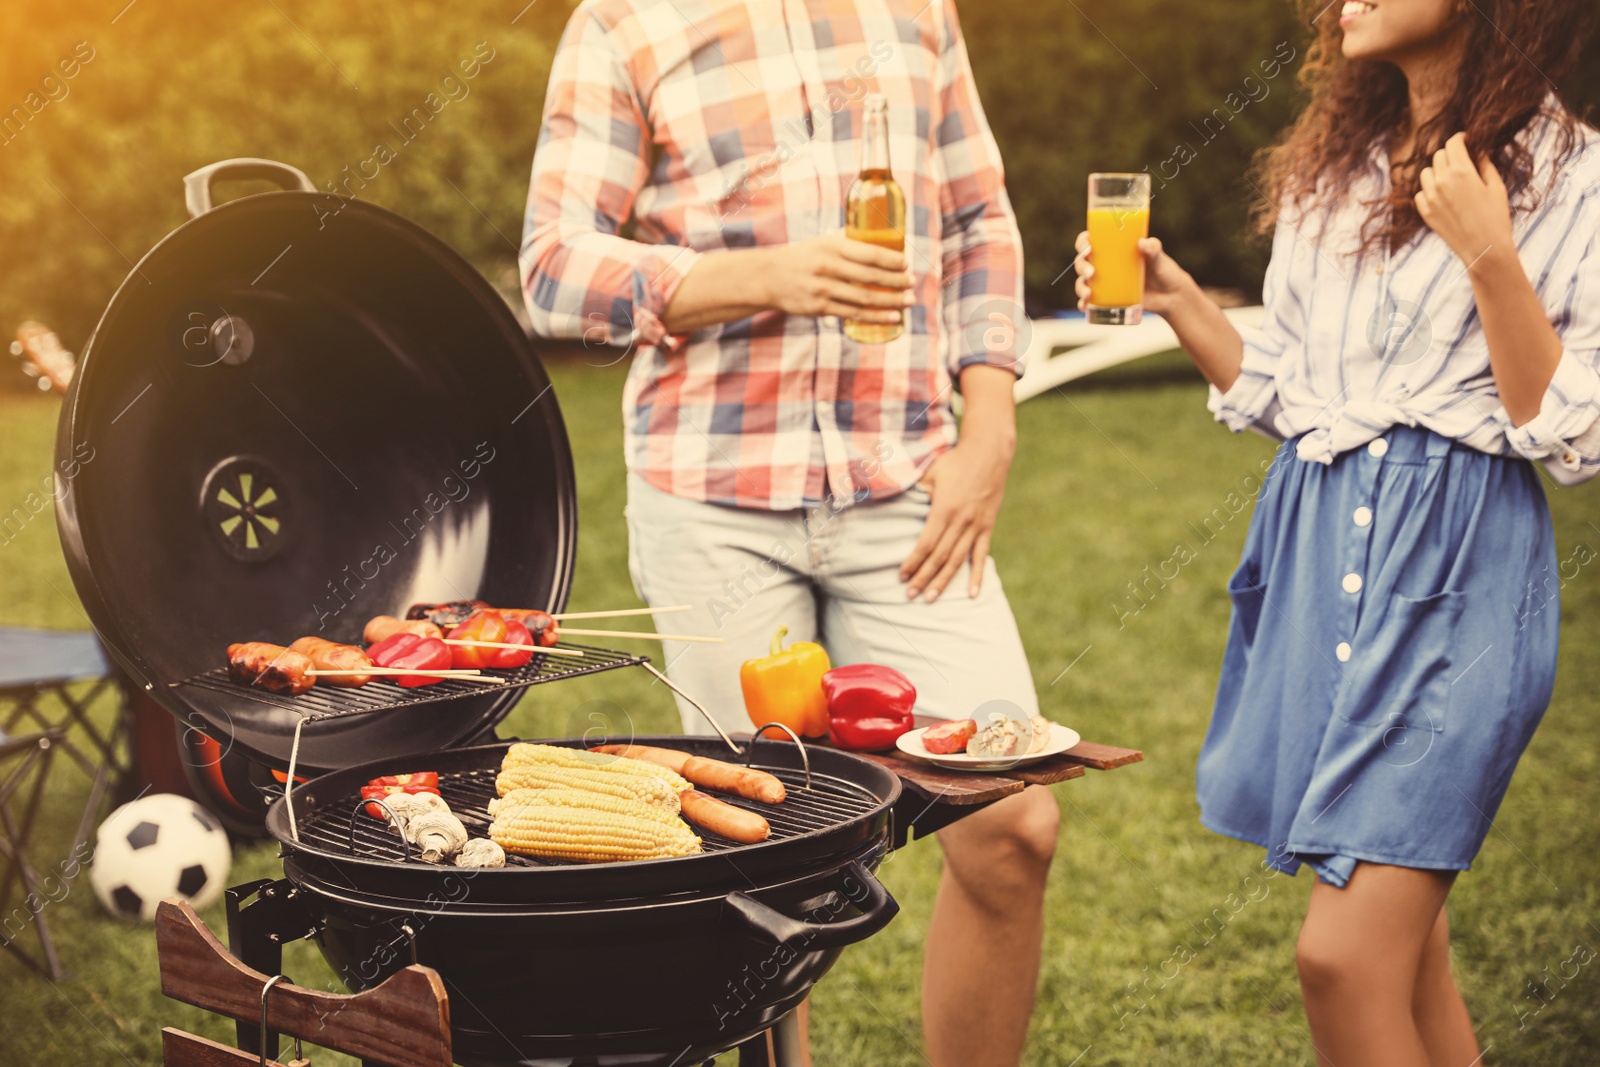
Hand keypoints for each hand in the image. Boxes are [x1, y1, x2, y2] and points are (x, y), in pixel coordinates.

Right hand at [758, 231, 913, 322]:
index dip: (892, 260)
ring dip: (890, 302)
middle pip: (871, 277)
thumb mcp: (823, 242)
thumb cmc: (803, 257)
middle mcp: (828, 267)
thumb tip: (878, 234)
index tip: (906, 264)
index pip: (870, 253)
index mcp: (832, 247)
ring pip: (864, 298)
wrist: (769, 277)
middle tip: (912, 284)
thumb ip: (847, 240)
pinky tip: (892, 318)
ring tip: (908, 302)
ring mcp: (823, 289)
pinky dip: (875, 317)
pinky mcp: (819, 308)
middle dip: (896, 282)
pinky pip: (853, 314)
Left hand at [898, 436, 1012, 601]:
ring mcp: (976, 526)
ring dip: (944, 581)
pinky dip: (977, 575)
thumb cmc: (955, 461)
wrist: (989, 454)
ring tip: (931, 598)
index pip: (926, 543)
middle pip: (939, 557)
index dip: (913, 561)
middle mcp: (961, 521)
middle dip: (923, 577)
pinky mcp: (987, 526)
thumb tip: (901, 505)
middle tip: (910, 595)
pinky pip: (981, 555)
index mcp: (944, 509)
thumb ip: (918, 492)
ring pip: (958, 560)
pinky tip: (972, 593)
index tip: (902, 575)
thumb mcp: (931, 473)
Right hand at [1073, 234, 1191, 316]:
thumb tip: (1144, 243)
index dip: (1083, 242)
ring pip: (1083, 282)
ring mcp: (1104, 282)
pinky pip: (1089, 301)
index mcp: (1112, 249)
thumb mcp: (1159, 258)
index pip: (1090, 240)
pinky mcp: (1107, 298)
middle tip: (1091, 273)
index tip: (1087, 247)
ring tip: (1088, 295)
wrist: (1170, 295)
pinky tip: (1084, 307)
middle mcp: (1104, 264)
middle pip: (1082, 262)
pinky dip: (1084, 304)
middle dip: (1081, 267)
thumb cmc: (1164, 271)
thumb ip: (1154, 249)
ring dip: (1080, 287)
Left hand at [1415, 132, 1514, 268]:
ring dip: (1437, 171)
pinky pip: (1420, 193)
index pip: (1453, 143)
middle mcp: (1442, 181)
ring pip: (1426, 172)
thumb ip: (1484, 164)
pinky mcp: (1424, 211)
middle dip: (1450, 154)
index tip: (1465, 140)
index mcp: (1462, 171)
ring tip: (1451, 179)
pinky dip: (1429, 190)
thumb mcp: (1495, 186)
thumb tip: (1478, 151)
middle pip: (1439, 155)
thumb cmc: (1495, 216)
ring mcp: (1430, 197)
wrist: (1483, 248)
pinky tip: (1443, 196)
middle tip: (1461, 161)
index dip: (1460, 138)